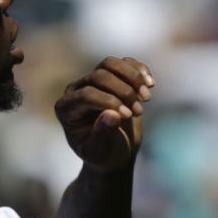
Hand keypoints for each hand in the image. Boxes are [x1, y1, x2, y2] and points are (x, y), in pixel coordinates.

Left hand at [54, 56, 154, 171]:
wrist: (116, 150)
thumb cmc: (103, 154)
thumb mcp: (100, 152)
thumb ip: (102, 135)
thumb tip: (112, 115)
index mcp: (66, 109)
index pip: (86, 94)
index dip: (109, 101)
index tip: (127, 116)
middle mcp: (76, 91)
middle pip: (99, 76)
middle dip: (123, 91)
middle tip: (138, 111)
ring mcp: (93, 80)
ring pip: (110, 63)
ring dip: (132, 77)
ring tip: (146, 97)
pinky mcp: (112, 76)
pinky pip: (124, 63)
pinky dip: (139, 70)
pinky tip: (151, 85)